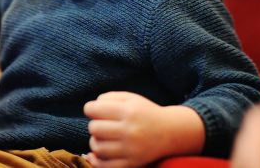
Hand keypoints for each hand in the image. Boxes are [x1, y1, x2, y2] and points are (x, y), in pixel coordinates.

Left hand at [84, 92, 203, 167]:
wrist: (170, 132)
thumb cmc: (144, 112)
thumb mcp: (130, 98)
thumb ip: (108, 97)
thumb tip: (89, 109)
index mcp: (128, 111)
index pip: (94, 110)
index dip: (90, 109)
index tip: (95, 111)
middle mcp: (130, 130)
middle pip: (94, 128)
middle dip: (94, 125)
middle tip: (102, 125)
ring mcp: (131, 149)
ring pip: (97, 147)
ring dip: (95, 141)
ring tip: (103, 137)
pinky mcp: (132, 163)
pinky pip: (106, 165)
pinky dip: (97, 160)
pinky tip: (97, 154)